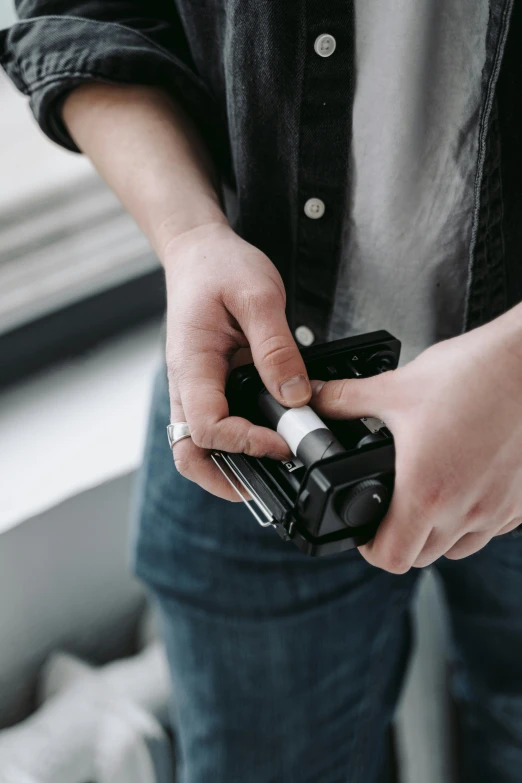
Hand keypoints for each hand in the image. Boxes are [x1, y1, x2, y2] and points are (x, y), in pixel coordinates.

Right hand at [164, 221, 310, 498]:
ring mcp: (193, 388)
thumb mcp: (259, 297)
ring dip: (228, 467)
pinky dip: (234, 445)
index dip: (246, 444)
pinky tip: (265, 442)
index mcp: (192, 364)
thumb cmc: (221, 267)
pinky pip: (212, 427)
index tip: (285, 443)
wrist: (199, 253)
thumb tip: (296, 397)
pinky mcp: (206, 386)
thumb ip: (277, 349)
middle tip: (269, 485)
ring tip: (271, 471)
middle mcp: (185, 384)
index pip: (209, 427)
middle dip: (225, 479)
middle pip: (189, 454)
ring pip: (197, 447)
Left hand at [310, 311, 521, 571]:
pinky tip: (465, 484)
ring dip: (438, 533)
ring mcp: (497, 510)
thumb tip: (315, 400)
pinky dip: (473, 519)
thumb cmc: (475, 376)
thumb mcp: (396, 387)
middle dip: (400, 539)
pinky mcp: (521, 503)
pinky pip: (492, 529)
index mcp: (426, 491)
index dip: (368, 549)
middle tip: (390, 509)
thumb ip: (346, 399)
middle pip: (422, 557)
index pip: (391, 558)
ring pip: (459, 547)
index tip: (363, 530)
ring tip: (427, 496)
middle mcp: (465, 510)